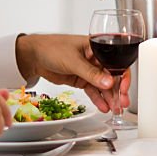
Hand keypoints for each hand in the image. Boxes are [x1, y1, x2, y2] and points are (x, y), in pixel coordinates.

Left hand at [14, 34, 129, 113]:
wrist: (33, 56)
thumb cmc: (51, 48)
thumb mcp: (73, 60)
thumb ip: (91, 73)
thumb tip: (108, 82)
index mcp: (97, 47)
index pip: (116, 62)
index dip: (122, 75)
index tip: (124, 88)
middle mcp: (95, 58)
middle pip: (112, 76)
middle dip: (118, 90)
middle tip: (121, 103)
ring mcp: (88, 69)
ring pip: (103, 85)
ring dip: (109, 97)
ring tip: (114, 108)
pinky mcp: (81, 79)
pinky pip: (93, 90)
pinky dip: (98, 99)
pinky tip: (103, 106)